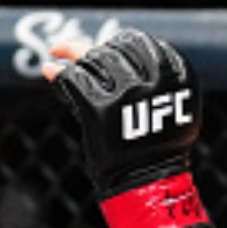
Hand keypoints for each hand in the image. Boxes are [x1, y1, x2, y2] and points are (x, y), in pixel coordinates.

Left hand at [49, 29, 214, 227]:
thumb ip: (142, 80)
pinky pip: (73, 80)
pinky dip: (59, 74)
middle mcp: (152, 83)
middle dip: (97, 49)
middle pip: (117, 49)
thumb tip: (111, 53)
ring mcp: (125, 96)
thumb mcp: (162, 108)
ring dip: (77, 58)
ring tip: (64, 59)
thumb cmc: (152, 149)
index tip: (105, 43)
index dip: (120, 42)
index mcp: (176, 78)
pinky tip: (50, 70)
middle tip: (75, 50)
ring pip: (94, 60)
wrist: (146, 186)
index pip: (143, 44)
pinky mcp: (99, 111)